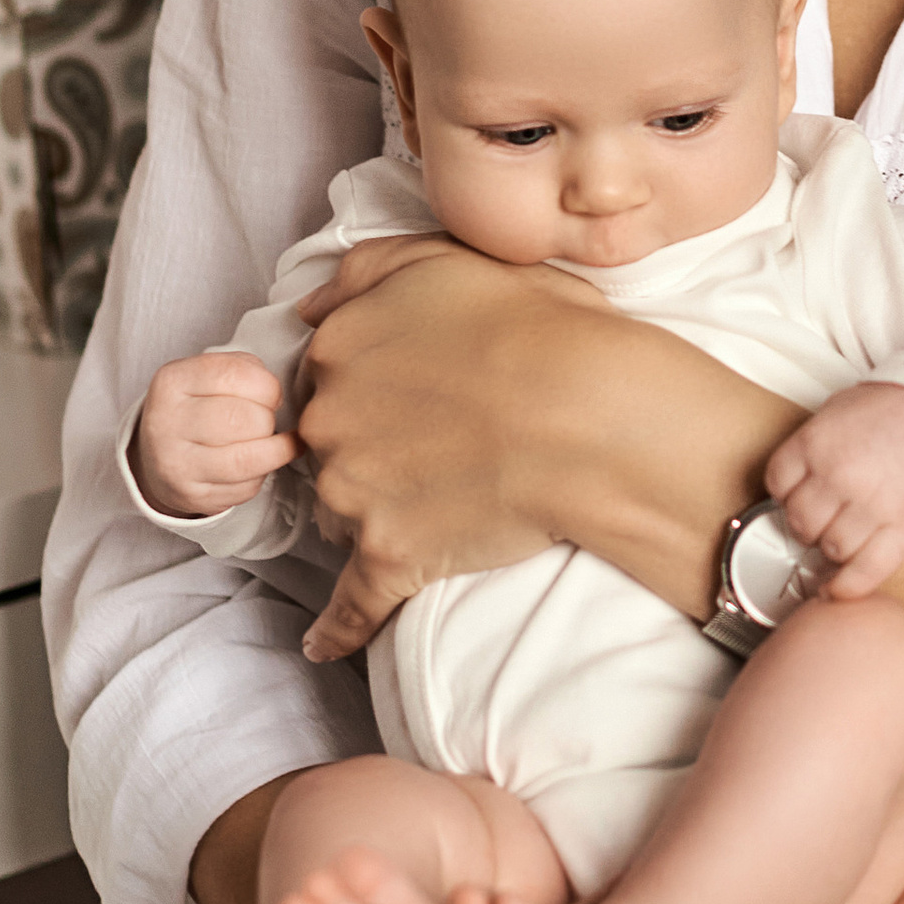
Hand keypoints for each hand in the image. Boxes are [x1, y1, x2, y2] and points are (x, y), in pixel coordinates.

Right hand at [135, 351, 294, 518]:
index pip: (235, 375)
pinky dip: (262, 474)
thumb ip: (244, 371)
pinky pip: (247, 487)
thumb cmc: (197, 408)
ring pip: (248, 459)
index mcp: (172, 382)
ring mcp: (175, 464)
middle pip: (242, 419)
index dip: (268, 386)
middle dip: (267, 419)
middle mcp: (166, 423)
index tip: (270, 394)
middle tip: (264, 420)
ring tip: (275, 443)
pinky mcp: (192, 495)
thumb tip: (277, 397)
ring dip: (274, 450)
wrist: (160, 457)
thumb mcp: (209, 376)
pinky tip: (254, 464)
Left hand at [290, 235, 800, 664]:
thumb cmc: (546, 330)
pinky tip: (322, 645)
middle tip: (433, 444)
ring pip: (339, 511)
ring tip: (435, 502)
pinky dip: (335, 627)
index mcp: (341, 342)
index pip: (325, 372)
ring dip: (371, 512)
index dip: (369, 384)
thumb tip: (308, 303)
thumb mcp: (451, 259)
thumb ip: (366, 270)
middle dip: (366, 446)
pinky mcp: (388, 554)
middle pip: (325, 442)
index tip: (411, 395)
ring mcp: (352, 490)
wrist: (595, 414)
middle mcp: (329, 416)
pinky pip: (349, 604)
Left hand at [765, 382, 903, 597]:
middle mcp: (839, 477)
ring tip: (843, 537)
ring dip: (832, 548)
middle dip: (808, 523)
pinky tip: (836, 588)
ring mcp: (872, 507)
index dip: (785, 493)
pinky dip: (846, 587)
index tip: (794, 496)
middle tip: (822, 517)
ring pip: (831, 549)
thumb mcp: (840, 407)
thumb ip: (813, 442)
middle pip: (801, 521)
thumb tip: (795, 476)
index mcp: (817, 443)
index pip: (778, 483)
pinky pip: (865, 572)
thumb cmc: (897, 405)